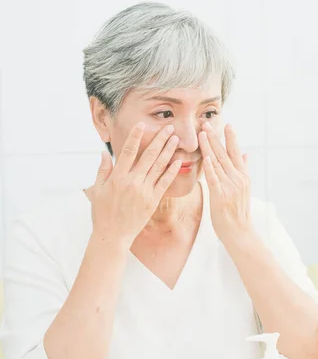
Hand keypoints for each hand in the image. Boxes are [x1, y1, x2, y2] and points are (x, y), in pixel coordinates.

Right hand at [89, 122, 181, 244]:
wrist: (113, 234)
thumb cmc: (102, 212)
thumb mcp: (97, 190)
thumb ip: (103, 170)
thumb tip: (105, 153)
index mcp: (117, 177)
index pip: (128, 151)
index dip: (136, 137)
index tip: (143, 124)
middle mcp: (132, 181)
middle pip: (148, 156)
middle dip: (159, 140)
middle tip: (168, 127)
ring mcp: (144, 191)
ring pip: (158, 167)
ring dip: (168, 151)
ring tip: (175, 139)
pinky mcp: (152, 201)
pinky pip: (164, 183)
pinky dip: (171, 172)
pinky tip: (178, 161)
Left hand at [199, 123, 251, 242]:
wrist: (240, 232)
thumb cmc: (238, 211)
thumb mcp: (244, 188)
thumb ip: (244, 169)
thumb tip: (246, 153)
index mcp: (243, 176)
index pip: (236, 153)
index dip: (230, 138)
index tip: (226, 124)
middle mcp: (238, 179)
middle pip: (225, 154)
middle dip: (215, 138)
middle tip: (207, 123)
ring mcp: (230, 187)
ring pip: (218, 163)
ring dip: (209, 147)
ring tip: (202, 133)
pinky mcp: (221, 196)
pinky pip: (214, 178)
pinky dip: (210, 167)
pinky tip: (206, 156)